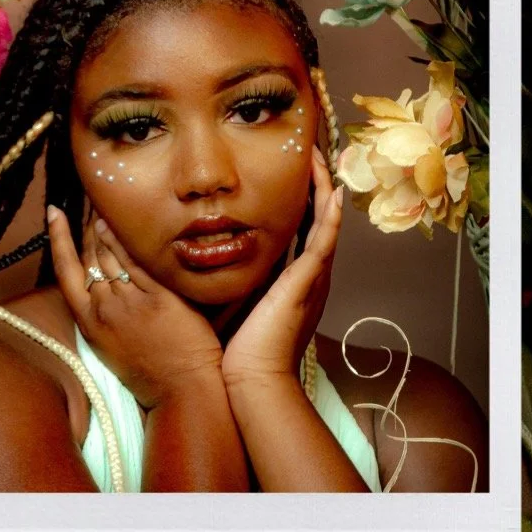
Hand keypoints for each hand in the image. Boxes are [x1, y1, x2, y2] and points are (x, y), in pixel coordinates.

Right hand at [48, 204, 223, 407]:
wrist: (183, 393)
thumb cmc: (151, 375)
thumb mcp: (112, 349)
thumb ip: (105, 317)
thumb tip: (103, 288)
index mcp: (90, 325)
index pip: (65, 272)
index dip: (58, 239)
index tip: (53, 214)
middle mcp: (105, 310)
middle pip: (90, 257)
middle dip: (89, 227)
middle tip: (92, 202)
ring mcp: (130, 303)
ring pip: (111, 255)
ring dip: (107, 228)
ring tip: (107, 207)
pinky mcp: (158, 299)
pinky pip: (138, 263)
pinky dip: (128, 241)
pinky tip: (123, 224)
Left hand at [221, 145, 342, 389]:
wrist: (251, 380)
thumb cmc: (237, 348)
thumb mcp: (232, 299)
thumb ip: (225, 275)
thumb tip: (198, 250)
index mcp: (291, 280)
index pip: (298, 229)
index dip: (297, 199)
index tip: (287, 170)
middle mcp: (308, 276)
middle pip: (316, 220)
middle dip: (314, 186)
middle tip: (310, 152)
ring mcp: (312, 278)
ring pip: (324, 222)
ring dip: (323, 189)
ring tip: (320, 157)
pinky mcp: (308, 282)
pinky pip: (325, 240)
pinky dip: (331, 215)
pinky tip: (333, 190)